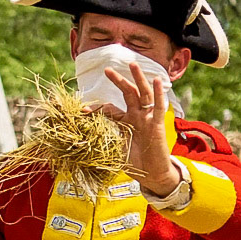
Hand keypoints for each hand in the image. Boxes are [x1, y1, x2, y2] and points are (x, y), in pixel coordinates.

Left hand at [90, 62, 180, 195]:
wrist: (153, 175)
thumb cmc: (137, 163)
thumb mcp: (116, 149)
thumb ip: (105, 141)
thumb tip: (84, 143)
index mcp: (126, 122)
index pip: (111, 109)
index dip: (97, 108)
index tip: (82, 110)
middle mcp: (137, 116)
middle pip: (128, 93)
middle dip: (118, 80)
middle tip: (107, 69)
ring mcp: (148, 119)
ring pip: (143, 94)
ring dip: (138, 78)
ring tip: (133, 64)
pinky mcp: (157, 124)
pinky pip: (158, 107)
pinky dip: (158, 93)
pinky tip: (156, 80)